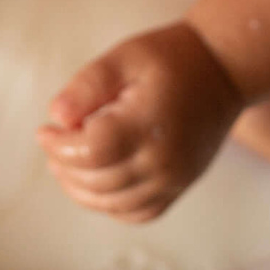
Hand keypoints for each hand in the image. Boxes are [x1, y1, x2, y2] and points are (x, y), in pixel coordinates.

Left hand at [37, 23, 243, 224]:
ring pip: (113, 203)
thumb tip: (57, 115)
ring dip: (80, 189)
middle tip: (52, 144)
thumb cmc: (171, 58)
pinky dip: (110, 205)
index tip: (45, 130)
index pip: (90, 152)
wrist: (224, 71)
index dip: (59, 146)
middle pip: (96, 181)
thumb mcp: (125, 57)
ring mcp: (174, 179)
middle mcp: (162, 160)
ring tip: (65, 165)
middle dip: (63, 166)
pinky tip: (96, 183)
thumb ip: (88, 85)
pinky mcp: (180, 186)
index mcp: (146, 125)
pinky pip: (138, 213)